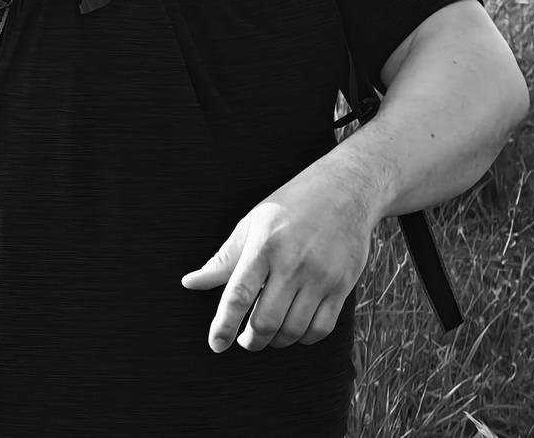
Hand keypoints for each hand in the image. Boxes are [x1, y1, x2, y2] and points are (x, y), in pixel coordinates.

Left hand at [179, 156, 381, 350]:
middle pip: (267, 321)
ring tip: (267, 334)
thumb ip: (223, 260)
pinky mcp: (342, 285)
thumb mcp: (251, 225)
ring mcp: (321, 275)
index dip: (224, 324)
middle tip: (244, 340)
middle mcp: (293, 262)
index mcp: (264, 245)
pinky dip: (303, 338)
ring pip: (294, 330)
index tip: (215, 344)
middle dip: (251, 340)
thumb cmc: (289, 207)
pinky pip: (321, 329)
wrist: (344, 190)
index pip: (239, 294)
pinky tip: (294, 329)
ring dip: (276, 341)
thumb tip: (189, 283)